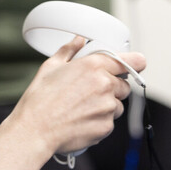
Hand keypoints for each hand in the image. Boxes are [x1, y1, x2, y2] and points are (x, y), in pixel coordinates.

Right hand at [0, 36, 145, 169]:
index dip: (135, 63)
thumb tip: (78, 40)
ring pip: (117, 105)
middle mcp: (105, 84)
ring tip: (82, 108)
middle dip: (112, 88)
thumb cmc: (40, 99)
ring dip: (106, 106)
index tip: (134, 66)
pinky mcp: (106, 127)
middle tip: (90, 92)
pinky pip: (109, 122)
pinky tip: (80, 120)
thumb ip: (69, 50)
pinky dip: (99, 122)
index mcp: (94, 65)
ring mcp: (107, 107)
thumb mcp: (51, 67)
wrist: (35, 130)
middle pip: (124, 85)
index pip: (133, 61)